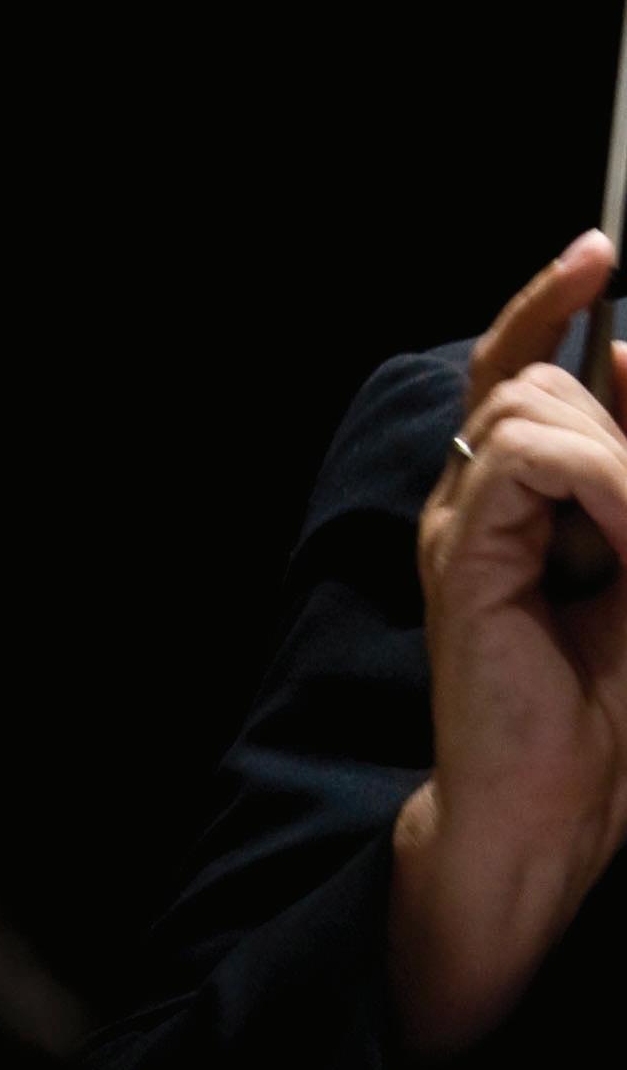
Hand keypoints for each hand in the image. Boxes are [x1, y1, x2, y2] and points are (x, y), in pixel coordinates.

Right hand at [388, 230, 626, 1059]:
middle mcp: (471, 501)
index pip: (513, 365)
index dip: (548, 300)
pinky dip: (601, 479)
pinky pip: (529, 457)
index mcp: (508, 502)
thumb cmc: (609, 713)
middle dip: (616, 419)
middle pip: (534, 380)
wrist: (559, 817)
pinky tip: (623, 540)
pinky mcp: (461, 556)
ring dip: (617, 455)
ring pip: (530, 406)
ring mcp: (459, 525)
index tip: (599, 252)